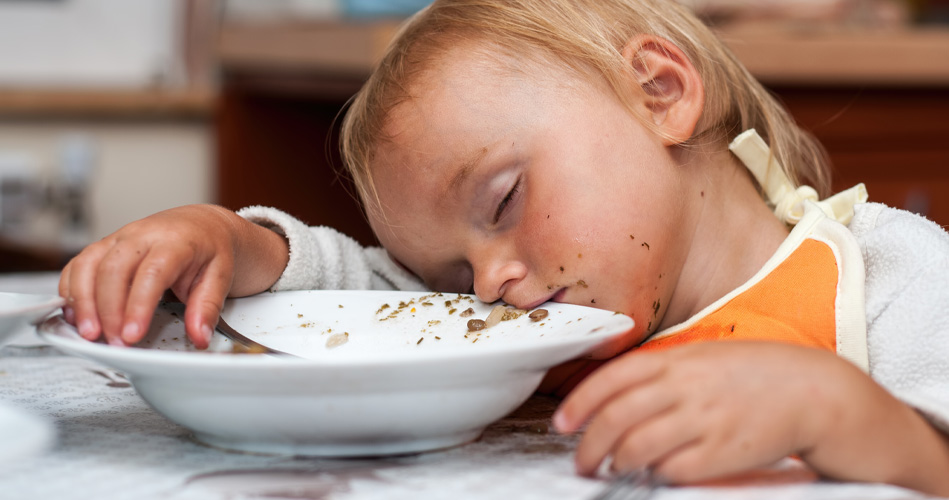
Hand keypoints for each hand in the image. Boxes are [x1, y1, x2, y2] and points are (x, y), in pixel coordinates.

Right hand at [59, 204, 287, 347]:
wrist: (201, 225)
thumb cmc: (210, 249)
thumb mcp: (220, 276)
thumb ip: (208, 307)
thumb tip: (199, 336)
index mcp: (174, 241)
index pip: (151, 273)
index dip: (137, 306)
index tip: (133, 335)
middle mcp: (141, 236)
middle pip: (113, 269)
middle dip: (108, 310)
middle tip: (114, 342)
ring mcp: (119, 239)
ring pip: (87, 264)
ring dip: (83, 302)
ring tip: (89, 334)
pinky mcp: (104, 246)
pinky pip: (77, 265)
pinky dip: (71, 291)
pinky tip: (76, 316)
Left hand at [552, 342, 857, 482]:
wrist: (814, 391)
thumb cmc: (755, 374)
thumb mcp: (704, 357)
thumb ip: (663, 373)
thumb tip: (617, 397)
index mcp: (678, 360)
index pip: (612, 379)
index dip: (580, 402)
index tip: (563, 423)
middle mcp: (686, 387)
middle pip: (616, 417)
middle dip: (589, 444)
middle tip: (581, 461)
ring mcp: (705, 419)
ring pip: (638, 446)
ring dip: (616, 463)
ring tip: (611, 469)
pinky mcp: (724, 452)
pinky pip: (673, 469)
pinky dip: (655, 475)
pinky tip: (654, 473)